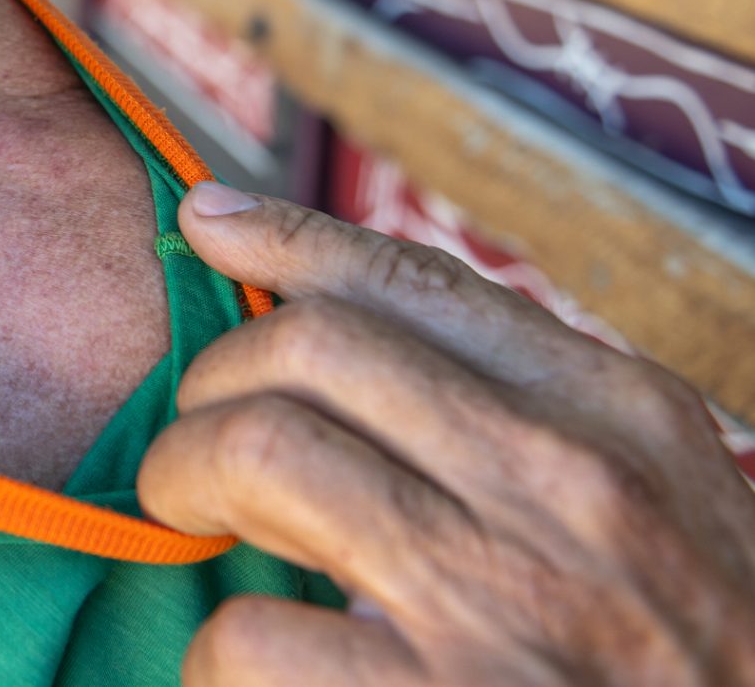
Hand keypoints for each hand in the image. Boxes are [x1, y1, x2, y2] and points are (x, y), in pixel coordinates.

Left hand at [141, 184, 754, 686]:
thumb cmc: (683, 654)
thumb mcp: (653, 504)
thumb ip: (522, 414)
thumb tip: (342, 313)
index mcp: (622, 415)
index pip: (417, 282)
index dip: (287, 242)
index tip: (208, 225)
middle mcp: (572, 485)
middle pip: (311, 345)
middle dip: (214, 382)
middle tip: (198, 442)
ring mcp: (509, 598)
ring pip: (260, 449)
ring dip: (185, 480)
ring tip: (192, 518)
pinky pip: (251, 634)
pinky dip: (217, 652)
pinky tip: (248, 664)